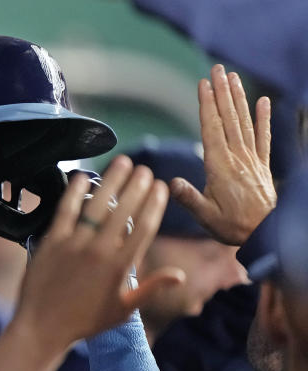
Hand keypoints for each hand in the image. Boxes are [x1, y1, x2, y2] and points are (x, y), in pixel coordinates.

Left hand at [14, 156, 184, 349]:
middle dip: (138, 185)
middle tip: (145, 168)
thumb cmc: (84, 322)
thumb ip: (151, 288)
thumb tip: (180, 274)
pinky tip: (83, 175)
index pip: (145, 226)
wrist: (42, 328)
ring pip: (97, 204)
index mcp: (121, 266)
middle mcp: (100, 251)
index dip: (155, 203)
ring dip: (112, 180)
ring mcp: (74, 244)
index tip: (161, 187)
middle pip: (124, 209)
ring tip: (123, 162)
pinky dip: (74, 191)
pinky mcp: (51, 242)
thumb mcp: (123, 309)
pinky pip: (65, 210)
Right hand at [170, 64, 274, 244]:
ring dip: (238, 99)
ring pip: (244, 122)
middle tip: (217, 70)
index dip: (207, 105)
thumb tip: (171, 184)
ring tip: (232, 78)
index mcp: (220, 167)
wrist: (266, 233)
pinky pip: (263, 137)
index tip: (203, 84)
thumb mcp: (206, 217)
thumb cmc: (233, 227)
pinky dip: (264, 118)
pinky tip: (263, 101)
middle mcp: (237, 157)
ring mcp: (252, 159)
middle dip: (221, 92)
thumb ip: (189, 198)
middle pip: (228, 119)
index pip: (212, 129)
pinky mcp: (262, 165)